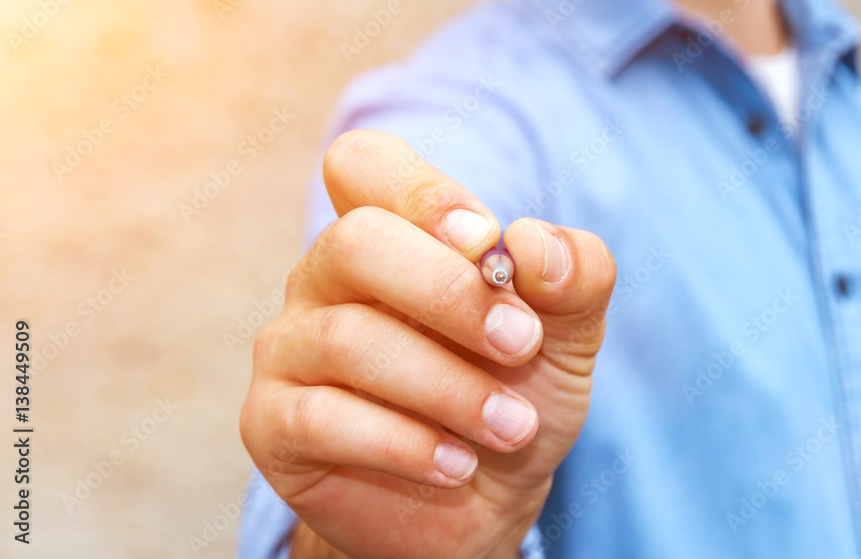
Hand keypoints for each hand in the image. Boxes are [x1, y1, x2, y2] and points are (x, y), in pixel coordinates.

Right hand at [240, 130, 616, 558]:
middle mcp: (325, 277)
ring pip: (348, 339)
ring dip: (449, 387)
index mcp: (389, 232)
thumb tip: (535, 246)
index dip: (424, 193)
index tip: (488, 245)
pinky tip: (456, 464)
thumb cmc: (513, 393)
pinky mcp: (270, 423)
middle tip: (520, 345)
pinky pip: (321, 418)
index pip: (363, 164)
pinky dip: (405, 444)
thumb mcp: (566, 333)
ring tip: (512, 427)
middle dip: (450, 295)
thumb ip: (572, 275)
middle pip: (356, 243)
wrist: (482, 499)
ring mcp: (289, 347)